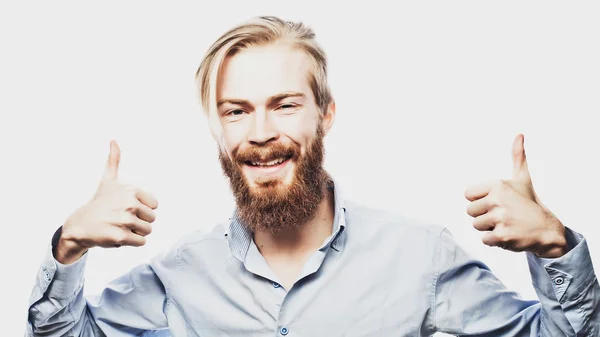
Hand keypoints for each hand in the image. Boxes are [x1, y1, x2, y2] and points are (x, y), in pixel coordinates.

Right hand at [55, 141, 158, 263]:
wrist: (80, 224)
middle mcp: (129, 203)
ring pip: (147, 231)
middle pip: (152, 219)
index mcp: (132, 190)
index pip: (155, 205)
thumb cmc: (99, 203)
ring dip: (136, 232)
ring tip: (120, 227)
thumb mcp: (108, 180)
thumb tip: (113, 140)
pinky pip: (141, 242)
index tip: (127, 207)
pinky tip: (118, 235)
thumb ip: (114, 161)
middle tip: (122, 219)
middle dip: (140, 222)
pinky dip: (132, 242)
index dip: (143, 209)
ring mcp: (125, 220)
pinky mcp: (121, 236)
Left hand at [464, 134, 567, 257]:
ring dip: (489, 228)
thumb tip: (519, 135)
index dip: (480, 201)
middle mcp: (497, 200)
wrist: (547, 230)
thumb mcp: (523, 178)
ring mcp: (500, 218)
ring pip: (476, 225)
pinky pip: (484, 239)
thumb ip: (518, 156)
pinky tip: (509, 234)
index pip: (468, 195)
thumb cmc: (530, 203)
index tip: (496, 202)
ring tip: (506, 224)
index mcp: (497, 185)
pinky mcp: (501, 236)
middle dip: (484, 216)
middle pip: (470, 212)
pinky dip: (495, 241)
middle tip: (502, 215)